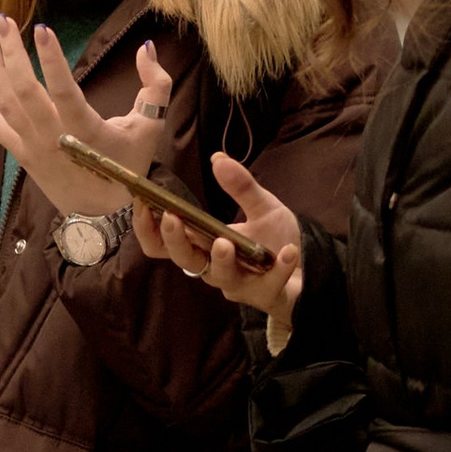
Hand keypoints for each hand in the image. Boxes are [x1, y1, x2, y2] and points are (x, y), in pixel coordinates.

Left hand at [0, 20, 171, 218]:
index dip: (52, 61)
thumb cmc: (128, 166)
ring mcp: (32, 147)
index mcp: (86, 131)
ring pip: (5, 103)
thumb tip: (146, 47)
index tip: (42, 29)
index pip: (65, 91)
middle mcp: (53, 138)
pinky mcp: (20, 154)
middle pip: (25, 91)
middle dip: (11, 52)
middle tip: (3, 20)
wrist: (103, 213)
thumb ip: (155, 85)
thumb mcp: (151, 128)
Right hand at [130, 146, 303, 329]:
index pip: (163, 243)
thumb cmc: (273, 240)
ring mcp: (238, 283)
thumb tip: (218, 158)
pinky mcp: (265, 293)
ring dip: (221, 259)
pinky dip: (278, 267)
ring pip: (219, 277)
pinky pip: (268, 284)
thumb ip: (241, 186)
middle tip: (173, 219)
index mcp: (203, 245)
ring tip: (224, 242)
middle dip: (175, 241)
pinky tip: (287, 252)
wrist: (308, 270)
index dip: (147, 228)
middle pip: (184, 260)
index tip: (142, 202)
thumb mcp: (261, 206)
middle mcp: (213, 266)